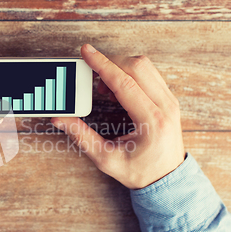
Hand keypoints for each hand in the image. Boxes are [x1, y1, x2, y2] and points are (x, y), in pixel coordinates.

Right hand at [51, 44, 184, 188]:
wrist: (168, 180)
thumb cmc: (141, 172)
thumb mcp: (106, 159)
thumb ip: (81, 137)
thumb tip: (60, 119)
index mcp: (151, 121)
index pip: (124, 82)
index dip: (102, 65)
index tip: (86, 52)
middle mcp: (165, 106)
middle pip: (137, 66)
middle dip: (110, 63)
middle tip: (92, 77)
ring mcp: (170, 101)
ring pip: (145, 66)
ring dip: (120, 68)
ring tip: (104, 88)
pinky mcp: (168, 99)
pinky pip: (149, 74)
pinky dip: (130, 74)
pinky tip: (118, 90)